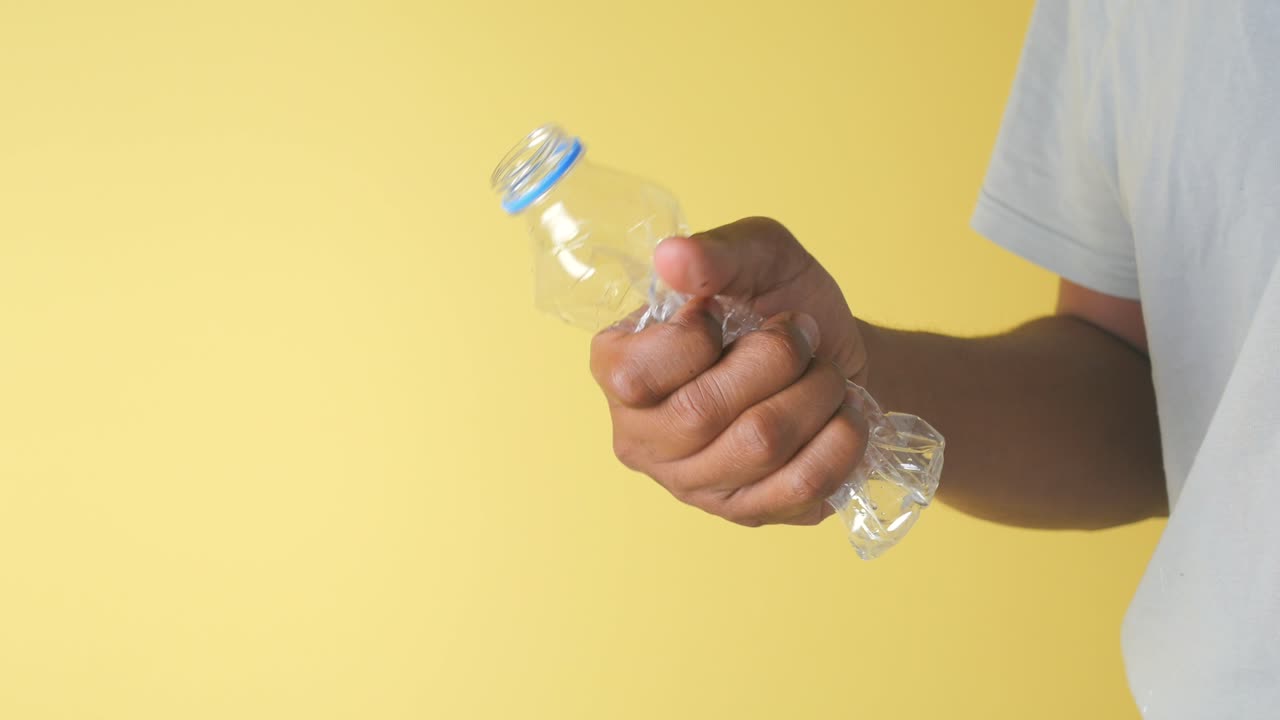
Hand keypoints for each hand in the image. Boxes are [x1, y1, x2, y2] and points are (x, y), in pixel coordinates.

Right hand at [590, 217, 868, 525]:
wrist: (837, 358)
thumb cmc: (782, 302)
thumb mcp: (757, 256)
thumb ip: (715, 253)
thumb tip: (671, 257)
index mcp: (616, 368)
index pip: (634, 376)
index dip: (698, 337)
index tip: (729, 314)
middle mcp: (639, 437)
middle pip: (703, 413)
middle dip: (777, 359)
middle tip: (801, 336)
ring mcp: (691, 486)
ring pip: (759, 446)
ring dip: (815, 393)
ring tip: (824, 374)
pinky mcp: (747, 514)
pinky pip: (801, 485)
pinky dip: (840, 438)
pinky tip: (840, 415)